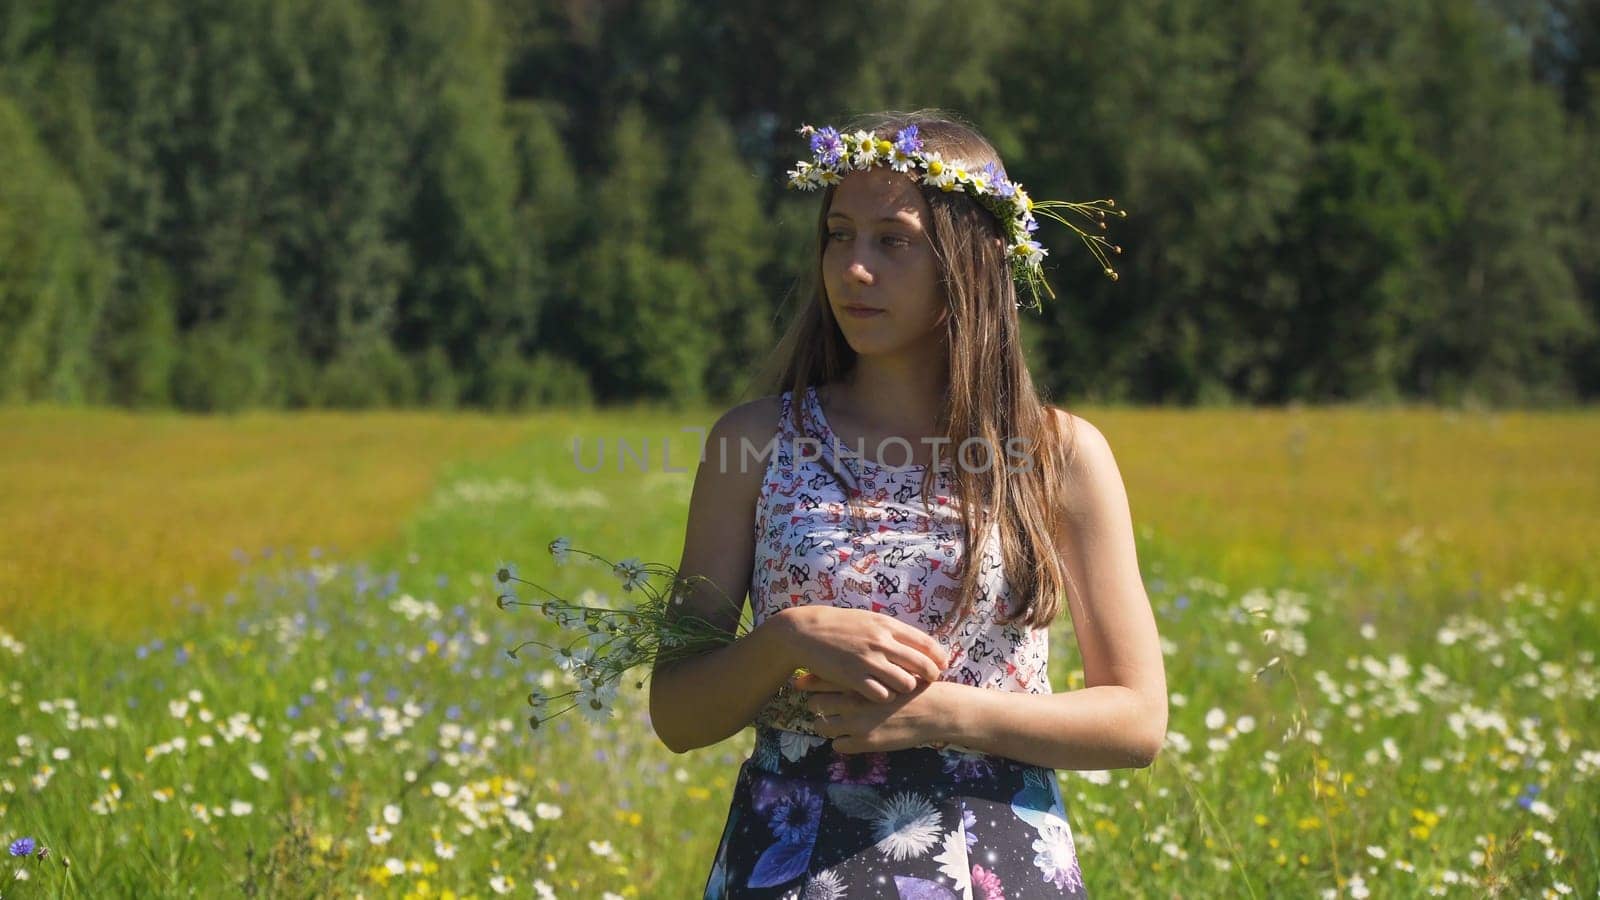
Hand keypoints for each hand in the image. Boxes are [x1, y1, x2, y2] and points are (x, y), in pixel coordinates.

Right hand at [771, 606, 948, 702]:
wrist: (805, 632)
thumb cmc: (838, 625)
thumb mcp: (868, 619)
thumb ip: (890, 630)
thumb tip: (914, 641)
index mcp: (887, 625)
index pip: (926, 643)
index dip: (939, 657)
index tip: (942, 665)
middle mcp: (882, 642)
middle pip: (922, 665)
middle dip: (930, 676)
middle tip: (928, 682)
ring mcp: (868, 660)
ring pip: (905, 683)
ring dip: (905, 688)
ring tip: (900, 688)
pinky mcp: (854, 677)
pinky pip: (882, 694)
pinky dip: (884, 696)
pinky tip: (879, 693)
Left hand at [795, 672, 954, 752]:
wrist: (937, 709)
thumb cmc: (915, 685)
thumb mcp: (891, 666)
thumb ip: (869, 664)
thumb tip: (850, 660)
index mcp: (858, 679)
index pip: (821, 678)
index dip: (810, 681)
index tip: (804, 682)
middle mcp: (852, 701)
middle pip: (815, 703)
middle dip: (816, 704)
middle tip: (821, 704)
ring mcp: (857, 723)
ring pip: (821, 726)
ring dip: (824, 724)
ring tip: (833, 722)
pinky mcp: (865, 742)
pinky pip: (837, 745)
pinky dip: (840, 741)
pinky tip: (849, 737)